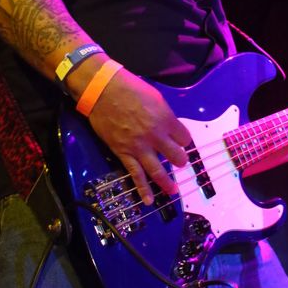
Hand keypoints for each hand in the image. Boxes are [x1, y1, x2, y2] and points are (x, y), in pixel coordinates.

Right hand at [86, 68, 190, 205]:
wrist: (102, 91)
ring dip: (166, 182)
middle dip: (180, 160)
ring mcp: (139, 147)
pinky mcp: (124, 153)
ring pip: (157, 170)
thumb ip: (164, 115)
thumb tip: (169, 125)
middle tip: (179, 162)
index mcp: (166, 119)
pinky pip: (135, 174)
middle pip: (176, 155)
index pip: (184, 137)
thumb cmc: (129, 88)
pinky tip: (148, 200)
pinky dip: (142, 189)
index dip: (184, 140)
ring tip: (173, 191)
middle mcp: (156, 136)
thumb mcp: (155, 97)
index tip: (182, 141)